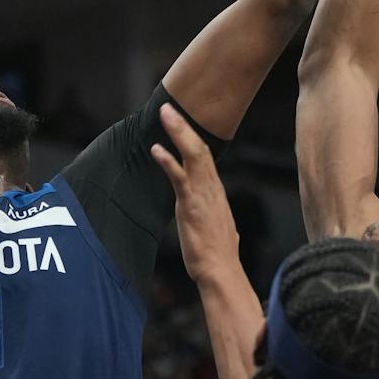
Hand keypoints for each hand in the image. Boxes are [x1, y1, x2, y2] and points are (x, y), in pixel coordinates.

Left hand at [150, 104, 239, 284]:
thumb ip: (213, 216)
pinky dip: (168, 161)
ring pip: (193, 154)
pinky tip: (156, 150)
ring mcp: (203, 194)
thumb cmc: (218, 254)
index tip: (180, 122)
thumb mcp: (218, 227)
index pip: (205, 156)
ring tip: (165, 114)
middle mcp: (212, 187)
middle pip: (200, 148)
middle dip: (184, 126)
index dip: (191, 137)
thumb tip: (217, 220)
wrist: (221, 271)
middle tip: (168, 107)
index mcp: (215, 191)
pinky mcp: (191, 205)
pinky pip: (179, 177)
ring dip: (178, 132)